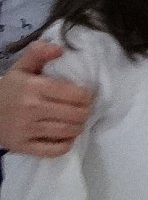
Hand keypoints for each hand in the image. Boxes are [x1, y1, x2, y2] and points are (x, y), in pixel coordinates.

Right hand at [0, 41, 92, 156]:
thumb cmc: (8, 90)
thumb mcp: (21, 68)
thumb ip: (38, 52)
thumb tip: (60, 49)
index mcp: (34, 87)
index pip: (76, 94)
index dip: (87, 95)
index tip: (86, 95)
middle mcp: (32, 109)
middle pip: (77, 114)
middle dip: (85, 111)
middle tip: (83, 109)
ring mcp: (28, 130)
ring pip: (69, 131)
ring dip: (79, 126)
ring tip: (76, 120)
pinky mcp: (25, 147)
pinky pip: (56, 150)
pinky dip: (67, 144)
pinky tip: (66, 136)